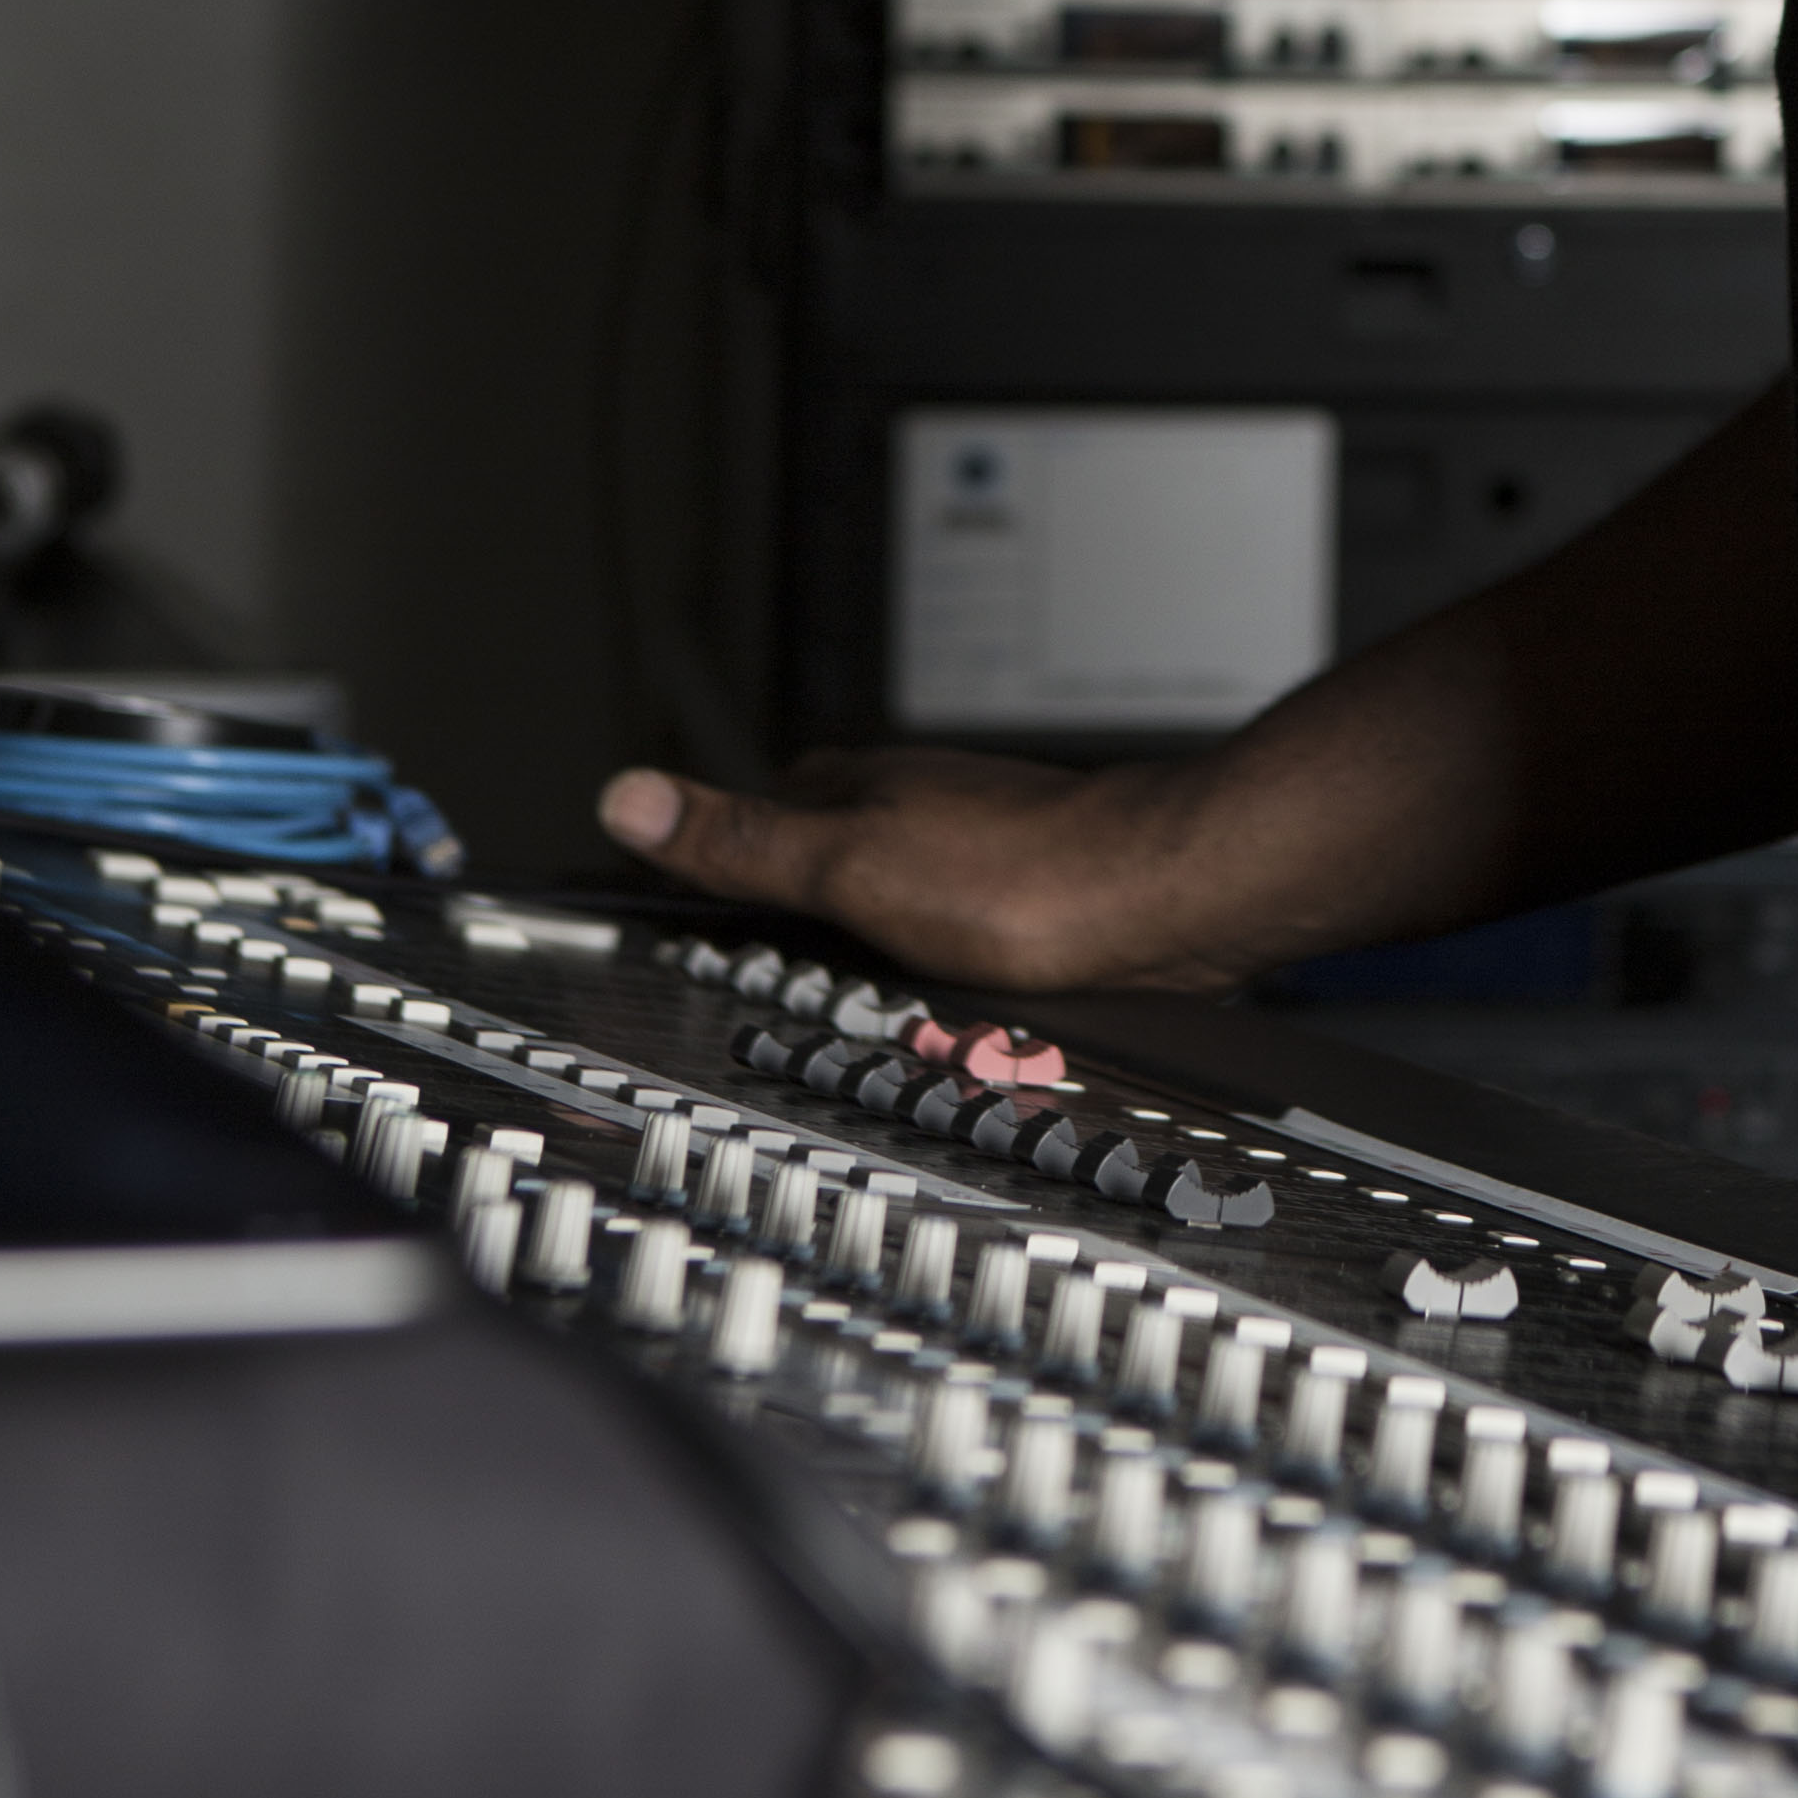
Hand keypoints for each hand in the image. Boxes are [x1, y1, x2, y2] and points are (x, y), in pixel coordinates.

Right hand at [593, 742, 1235, 996]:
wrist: (1169, 901)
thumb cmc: (1027, 878)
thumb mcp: (849, 865)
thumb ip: (741, 840)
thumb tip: (627, 795)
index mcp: (854, 789)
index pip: (742, 811)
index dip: (698, 859)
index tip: (653, 904)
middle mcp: (909, 808)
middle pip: (807, 856)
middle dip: (771, 913)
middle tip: (730, 969)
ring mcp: (965, 852)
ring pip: (873, 901)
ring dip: (843, 950)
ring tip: (819, 1004)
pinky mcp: (1016, 901)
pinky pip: (933, 939)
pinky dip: (908, 974)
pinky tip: (916, 1008)